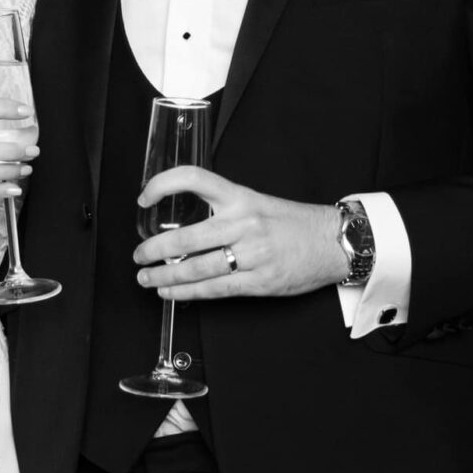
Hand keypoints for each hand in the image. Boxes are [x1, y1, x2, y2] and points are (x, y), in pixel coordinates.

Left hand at [134, 166, 347, 299]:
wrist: (334, 242)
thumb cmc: (294, 223)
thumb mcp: (257, 203)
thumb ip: (223, 211)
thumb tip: (183, 229)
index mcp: (241, 197)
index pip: (193, 178)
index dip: (162, 185)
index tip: (145, 197)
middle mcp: (244, 223)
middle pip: (186, 237)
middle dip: (154, 249)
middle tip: (138, 255)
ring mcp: (252, 254)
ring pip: (196, 268)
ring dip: (164, 277)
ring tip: (148, 279)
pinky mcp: (259, 281)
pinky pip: (215, 289)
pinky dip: (187, 293)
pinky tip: (171, 293)